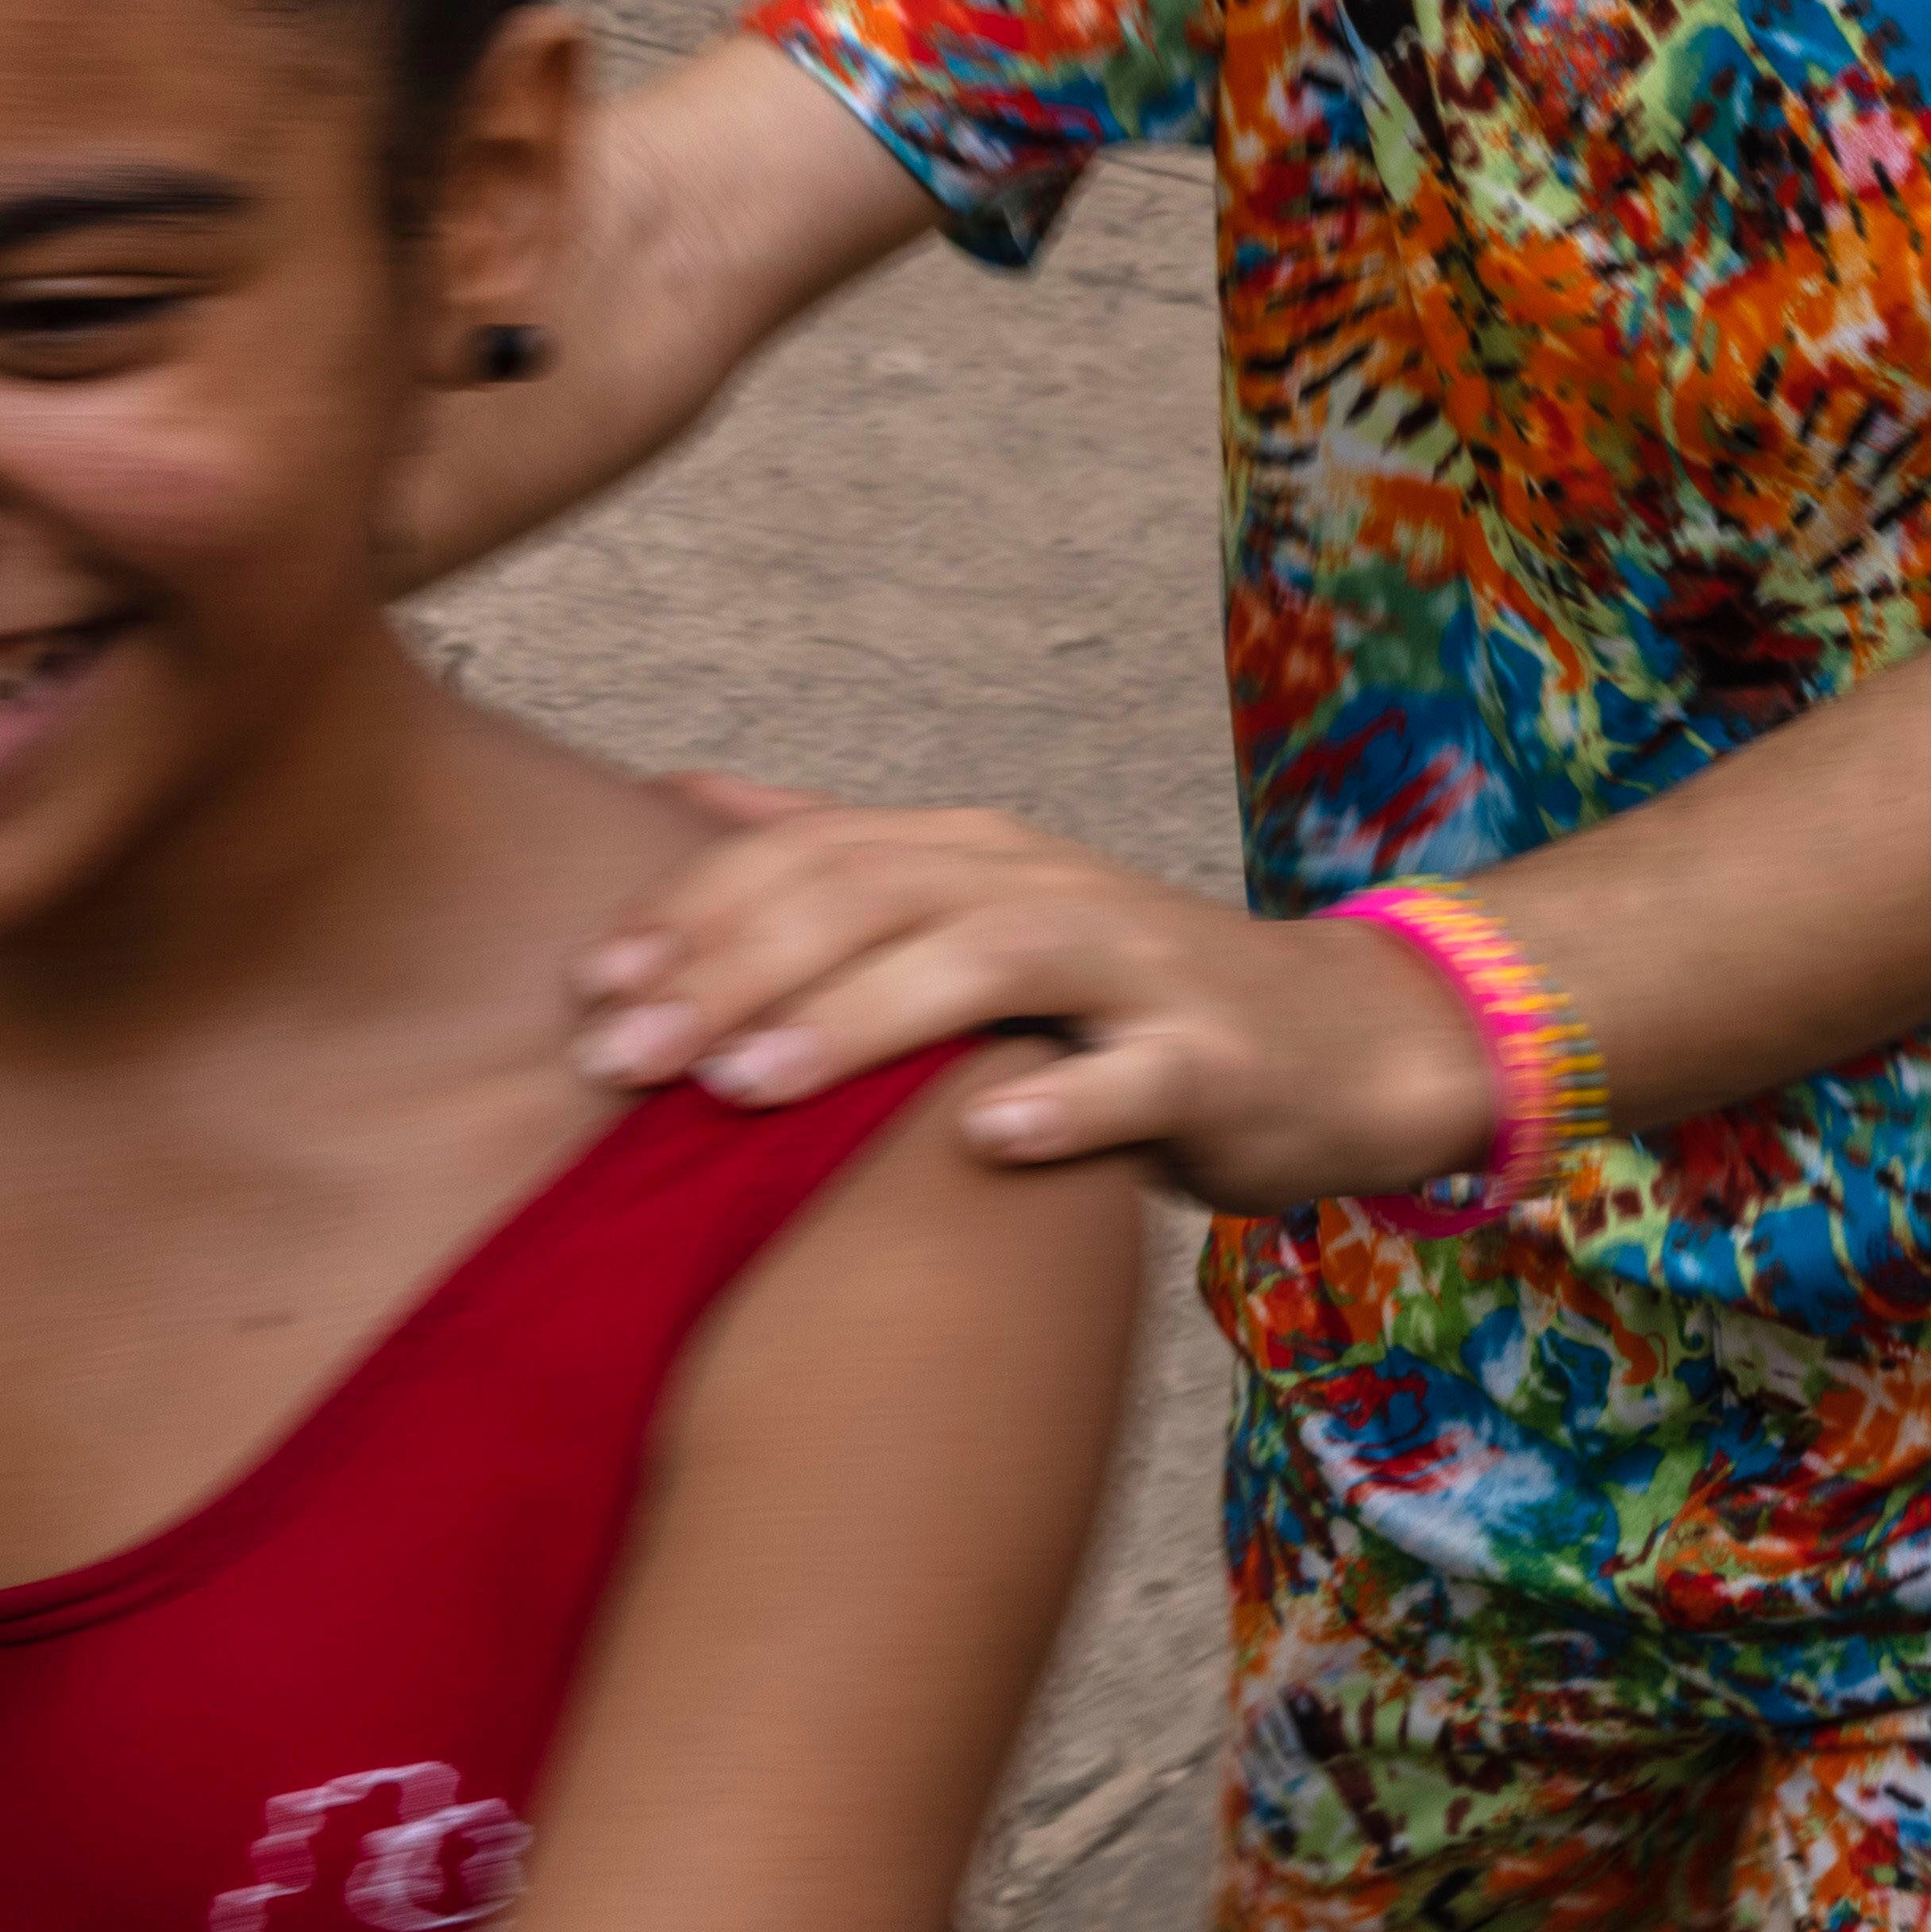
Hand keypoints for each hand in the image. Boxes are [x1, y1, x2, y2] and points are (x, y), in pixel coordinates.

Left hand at [571, 800, 1491, 1207]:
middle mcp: (1052, 887)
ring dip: (864, 1016)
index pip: (818, 852)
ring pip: (996, 963)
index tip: (589, 989)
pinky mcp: (1215, 1061)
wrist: (1341, 1040)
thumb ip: (839, 853)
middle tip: (619, 1059)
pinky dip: (1064, 1102)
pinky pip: (1139, 1077)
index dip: (696, 910)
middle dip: (736, 967)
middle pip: (883, 895)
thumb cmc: (1125, 992)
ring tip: (747, 1087)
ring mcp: (1141, 970)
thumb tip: (678, 793)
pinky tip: (985, 1138)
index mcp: (981, 855)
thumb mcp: (981, 906)